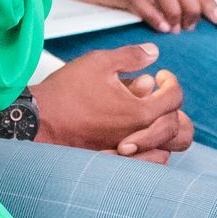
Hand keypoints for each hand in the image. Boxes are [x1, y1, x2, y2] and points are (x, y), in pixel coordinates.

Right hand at [33, 45, 193, 160]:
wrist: (36, 121)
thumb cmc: (65, 92)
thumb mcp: (99, 62)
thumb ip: (131, 56)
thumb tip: (154, 53)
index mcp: (140, 112)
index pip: (175, 97)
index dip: (170, 81)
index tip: (159, 75)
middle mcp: (138, 136)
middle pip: (180, 129)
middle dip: (173, 109)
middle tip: (158, 95)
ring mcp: (127, 154)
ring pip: (165, 151)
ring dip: (163, 131)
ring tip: (147, 114)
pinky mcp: (115, 162)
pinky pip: (145, 164)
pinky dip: (148, 150)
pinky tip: (134, 132)